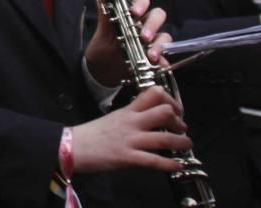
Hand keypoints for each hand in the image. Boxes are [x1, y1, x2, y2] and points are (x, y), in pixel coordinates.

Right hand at [73, 87, 190, 173]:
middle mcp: (132, 122)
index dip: (170, 100)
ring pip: (165, 138)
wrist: (73, 146)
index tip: (176, 109)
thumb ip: (132, 117)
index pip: (153, 93)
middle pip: (164, 112)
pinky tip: (178, 166)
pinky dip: (171, 164)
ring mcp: (131, 140)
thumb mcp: (114, 118)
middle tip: (182, 128)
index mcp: (128, 110)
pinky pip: (155, 161)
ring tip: (187, 145)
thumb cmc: (92, 134)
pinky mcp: (128, 157)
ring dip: (182, 143)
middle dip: (179, 120)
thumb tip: (150, 120)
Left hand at [84, 0, 172, 86]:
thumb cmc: (102, 49)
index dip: (141, 4)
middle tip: (144, 36)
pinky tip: (158, 65)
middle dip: (152, 24)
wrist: (101, 72)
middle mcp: (144, 26)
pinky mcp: (155, 58)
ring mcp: (151, 42)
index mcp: (131, 16)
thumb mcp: (102, 34)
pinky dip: (163, 61)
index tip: (134, 12)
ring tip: (150, 55)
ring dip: (159, 44)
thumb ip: (105, 18)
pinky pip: (164, 58)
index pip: (142, 1)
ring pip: (164, 35)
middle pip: (158, 15)